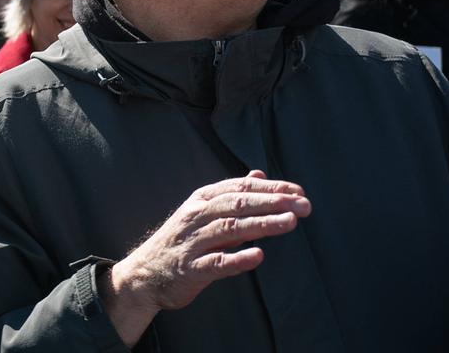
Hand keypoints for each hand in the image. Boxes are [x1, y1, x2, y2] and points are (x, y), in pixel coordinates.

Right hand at [101, 172, 309, 344]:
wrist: (145, 274)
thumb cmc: (182, 241)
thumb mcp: (202, 212)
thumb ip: (232, 195)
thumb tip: (259, 174)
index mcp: (201, 200)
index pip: (239, 188)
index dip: (270, 188)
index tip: (299, 191)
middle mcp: (196, 216)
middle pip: (237, 204)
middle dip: (272, 203)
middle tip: (304, 205)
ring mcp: (192, 242)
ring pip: (230, 229)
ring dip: (261, 225)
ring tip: (290, 223)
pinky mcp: (191, 269)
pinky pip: (216, 263)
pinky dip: (237, 259)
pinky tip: (257, 256)